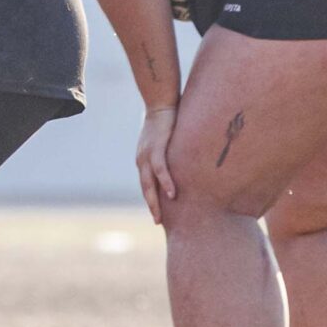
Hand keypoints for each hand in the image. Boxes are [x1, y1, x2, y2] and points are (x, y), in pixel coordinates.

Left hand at [137, 105, 178, 223]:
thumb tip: (184, 166)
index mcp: (144, 160)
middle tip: (157, 223)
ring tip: (161, 217)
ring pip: (150, 183)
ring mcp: (147, 154)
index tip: (158, 215)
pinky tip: (172, 194)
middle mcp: (142, 160)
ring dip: (156, 200)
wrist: (161, 103)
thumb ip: (172, 156)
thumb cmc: (167, 122)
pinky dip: (166, 182)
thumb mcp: (167, 143)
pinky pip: (160, 169)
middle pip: (146, 189)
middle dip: (152, 206)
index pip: (147, 185)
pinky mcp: (156, 147)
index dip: (152, 200)